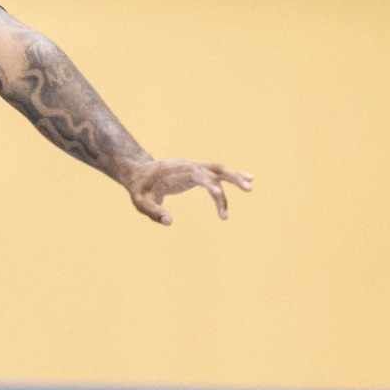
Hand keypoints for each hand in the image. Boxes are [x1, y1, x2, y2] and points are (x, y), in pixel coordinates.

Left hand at [122, 159, 251, 225]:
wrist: (139, 173)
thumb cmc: (140, 188)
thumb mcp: (141, 202)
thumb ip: (154, 212)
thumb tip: (170, 223)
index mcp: (177, 171)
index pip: (198, 175)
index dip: (209, 184)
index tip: (218, 194)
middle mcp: (189, 167)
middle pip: (214, 169)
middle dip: (232, 178)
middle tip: (248, 188)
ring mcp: (194, 168)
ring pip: (218, 170)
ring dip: (235, 177)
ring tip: (251, 186)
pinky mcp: (196, 173)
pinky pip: (215, 177)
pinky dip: (228, 181)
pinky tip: (244, 183)